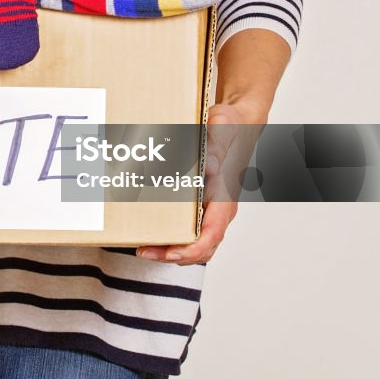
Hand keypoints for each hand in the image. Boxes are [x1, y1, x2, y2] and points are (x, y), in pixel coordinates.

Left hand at [136, 100, 265, 265]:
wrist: (236, 124)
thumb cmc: (231, 126)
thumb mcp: (224, 127)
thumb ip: (217, 144)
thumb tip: (208, 167)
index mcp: (225, 195)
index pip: (213, 233)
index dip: (192, 249)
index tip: (171, 253)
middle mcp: (219, 208)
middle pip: (201, 246)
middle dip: (173, 254)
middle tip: (144, 251)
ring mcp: (209, 209)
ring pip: (193, 242)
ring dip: (169, 249)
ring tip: (142, 248)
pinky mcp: (199, 205)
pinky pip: (187, 229)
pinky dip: (170, 237)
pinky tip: (149, 233)